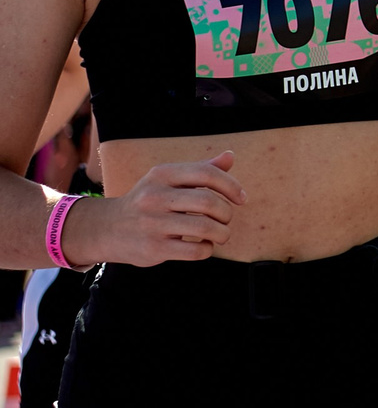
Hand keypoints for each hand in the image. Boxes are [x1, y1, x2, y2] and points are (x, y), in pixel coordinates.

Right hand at [69, 151, 243, 265]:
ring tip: (221, 234)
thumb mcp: (168, 180)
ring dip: (222, 233)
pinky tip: (204, 246)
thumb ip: (200, 170)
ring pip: (205, 227)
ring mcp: (152, 224)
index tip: (241, 198)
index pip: (207, 174)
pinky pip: (194, 250)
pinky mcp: (152, 248)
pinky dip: (207, 249)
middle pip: (208, 202)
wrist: (105, 229)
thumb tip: (230, 157)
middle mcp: (154, 197)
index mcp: (162, 174)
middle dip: (226, 212)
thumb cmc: (148, 201)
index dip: (231, 185)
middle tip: (227, 219)